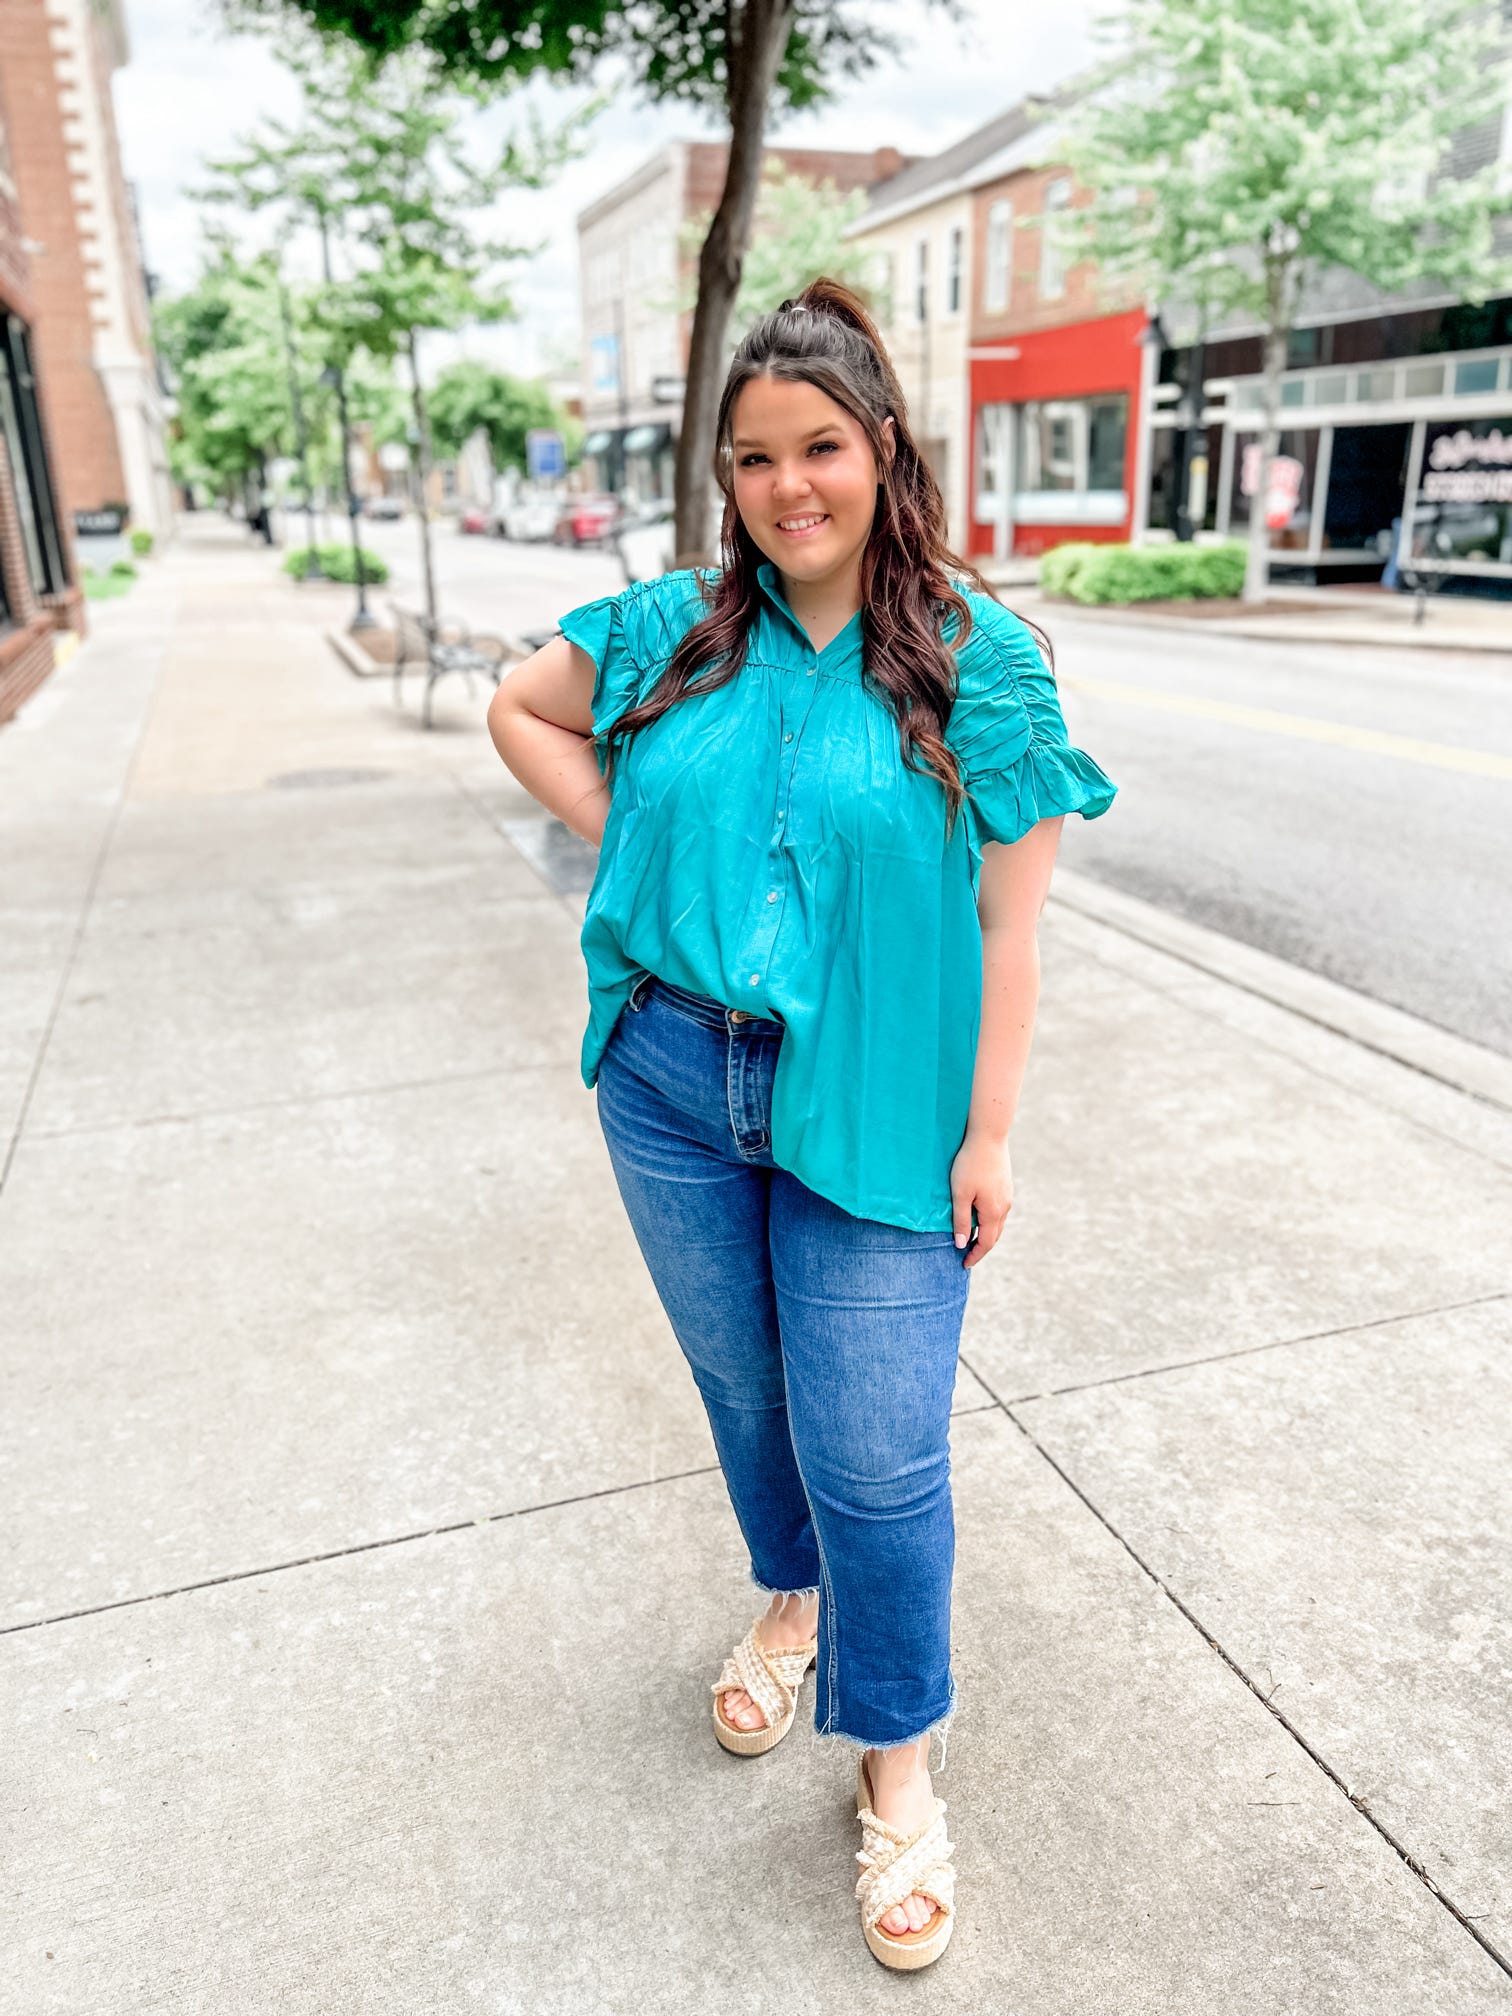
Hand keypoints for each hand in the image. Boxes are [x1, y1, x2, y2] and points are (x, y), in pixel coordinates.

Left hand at [949, 1130, 1012, 1268]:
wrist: (989, 1136)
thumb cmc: (970, 1164)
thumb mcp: (960, 1194)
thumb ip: (962, 1220)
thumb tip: (962, 1244)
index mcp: (993, 1212)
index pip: (986, 1243)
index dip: (975, 1255)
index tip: (964, 1264)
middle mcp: (1004, 1207)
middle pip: (994, 1235)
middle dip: (981, 1247)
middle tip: (967, 1255)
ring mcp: (1007, 1196)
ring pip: (998, 1223)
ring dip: (986, 1234)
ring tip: (972, 1238)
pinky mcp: (1006, 1185)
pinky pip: (999, 1210)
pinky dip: (990, 1220)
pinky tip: (980, 1216)